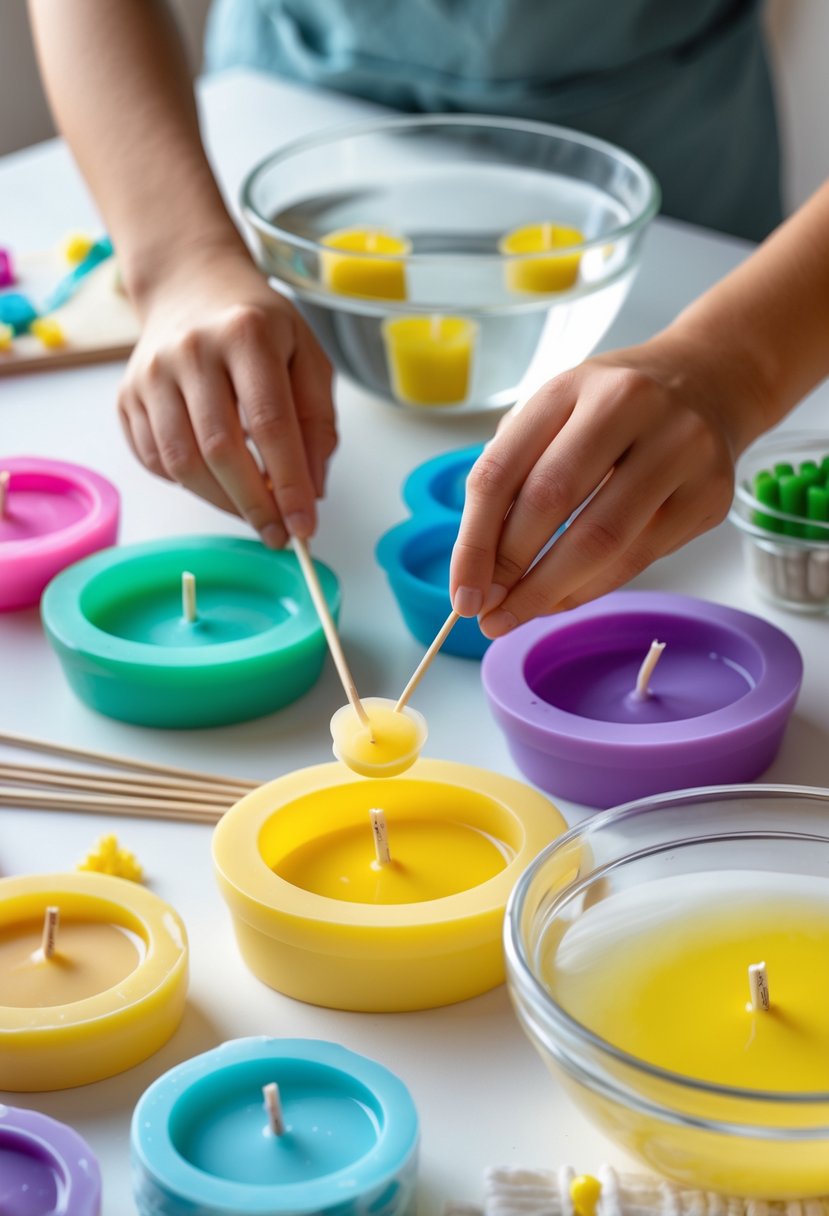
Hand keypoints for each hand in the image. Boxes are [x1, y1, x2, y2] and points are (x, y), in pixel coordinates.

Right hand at [118, 244, 334, 545]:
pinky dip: (191, 484)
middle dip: (255, 505)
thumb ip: (318, 423)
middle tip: (279, 535)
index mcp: (246, 334)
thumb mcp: (308, 358)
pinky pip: (155, 460)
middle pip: (221, 450)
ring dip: (223, 503)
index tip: (305, 526)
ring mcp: (151, 374)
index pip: (271, 424)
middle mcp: (191, 351)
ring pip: (182, 463)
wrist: (192, 286)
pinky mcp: (127, 395)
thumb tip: (311, 490)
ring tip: (253, 513)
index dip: (289, 484)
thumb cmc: (259, 328)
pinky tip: (218, 481)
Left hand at [450, 338, 761, 636]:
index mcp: (569, 386)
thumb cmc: (612, 412)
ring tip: (519, 616)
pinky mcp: (710, 492)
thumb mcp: (554, 417)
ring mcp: (679, 447)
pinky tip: (564, 599)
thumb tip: (481, 574)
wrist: (708, 382)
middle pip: (550, 501)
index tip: (461, 594)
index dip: (473, 542)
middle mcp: (627, 405)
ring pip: (601, 539)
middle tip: (487, 613)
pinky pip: (639, 557)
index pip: (500, 471)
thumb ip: (513, 480)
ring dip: (550, 591)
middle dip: (511, 570)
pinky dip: (592, 588)